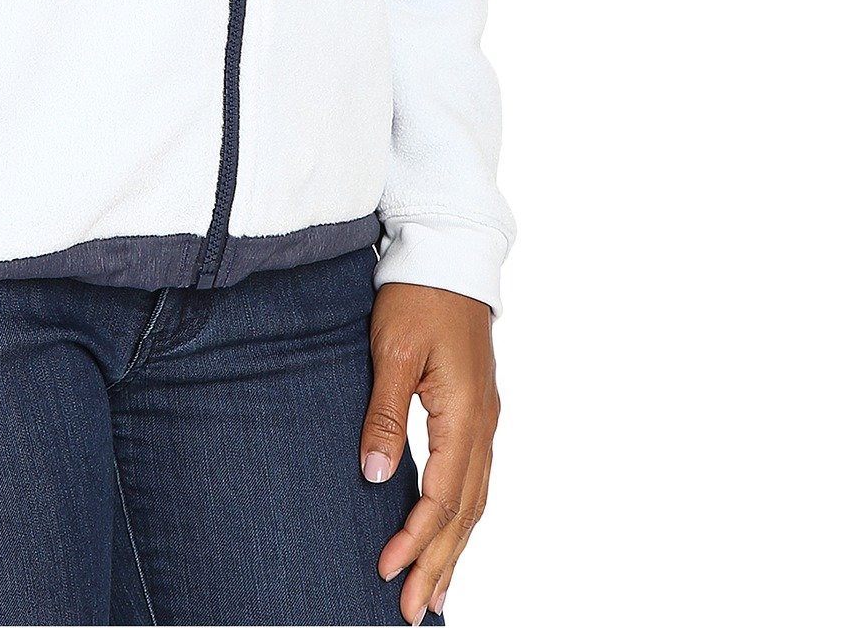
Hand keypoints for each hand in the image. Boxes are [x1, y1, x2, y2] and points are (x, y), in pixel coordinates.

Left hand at [361, 281, 499, 625]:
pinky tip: (449, 537)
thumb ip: (386, 414)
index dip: (416, 538)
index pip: (442, 496)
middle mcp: (483, 426)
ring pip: (474, 502)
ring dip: (453, 550)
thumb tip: (377, 475)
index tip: (388, 569)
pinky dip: (461, 519)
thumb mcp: (394, 351)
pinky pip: (474, 481)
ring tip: (433, 594)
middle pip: (464, 513)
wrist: (448, 254)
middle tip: (412, 611)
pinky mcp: (476, 414)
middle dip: (438, 563)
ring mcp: (484, 421)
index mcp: (465, 415)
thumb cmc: (417, 296)